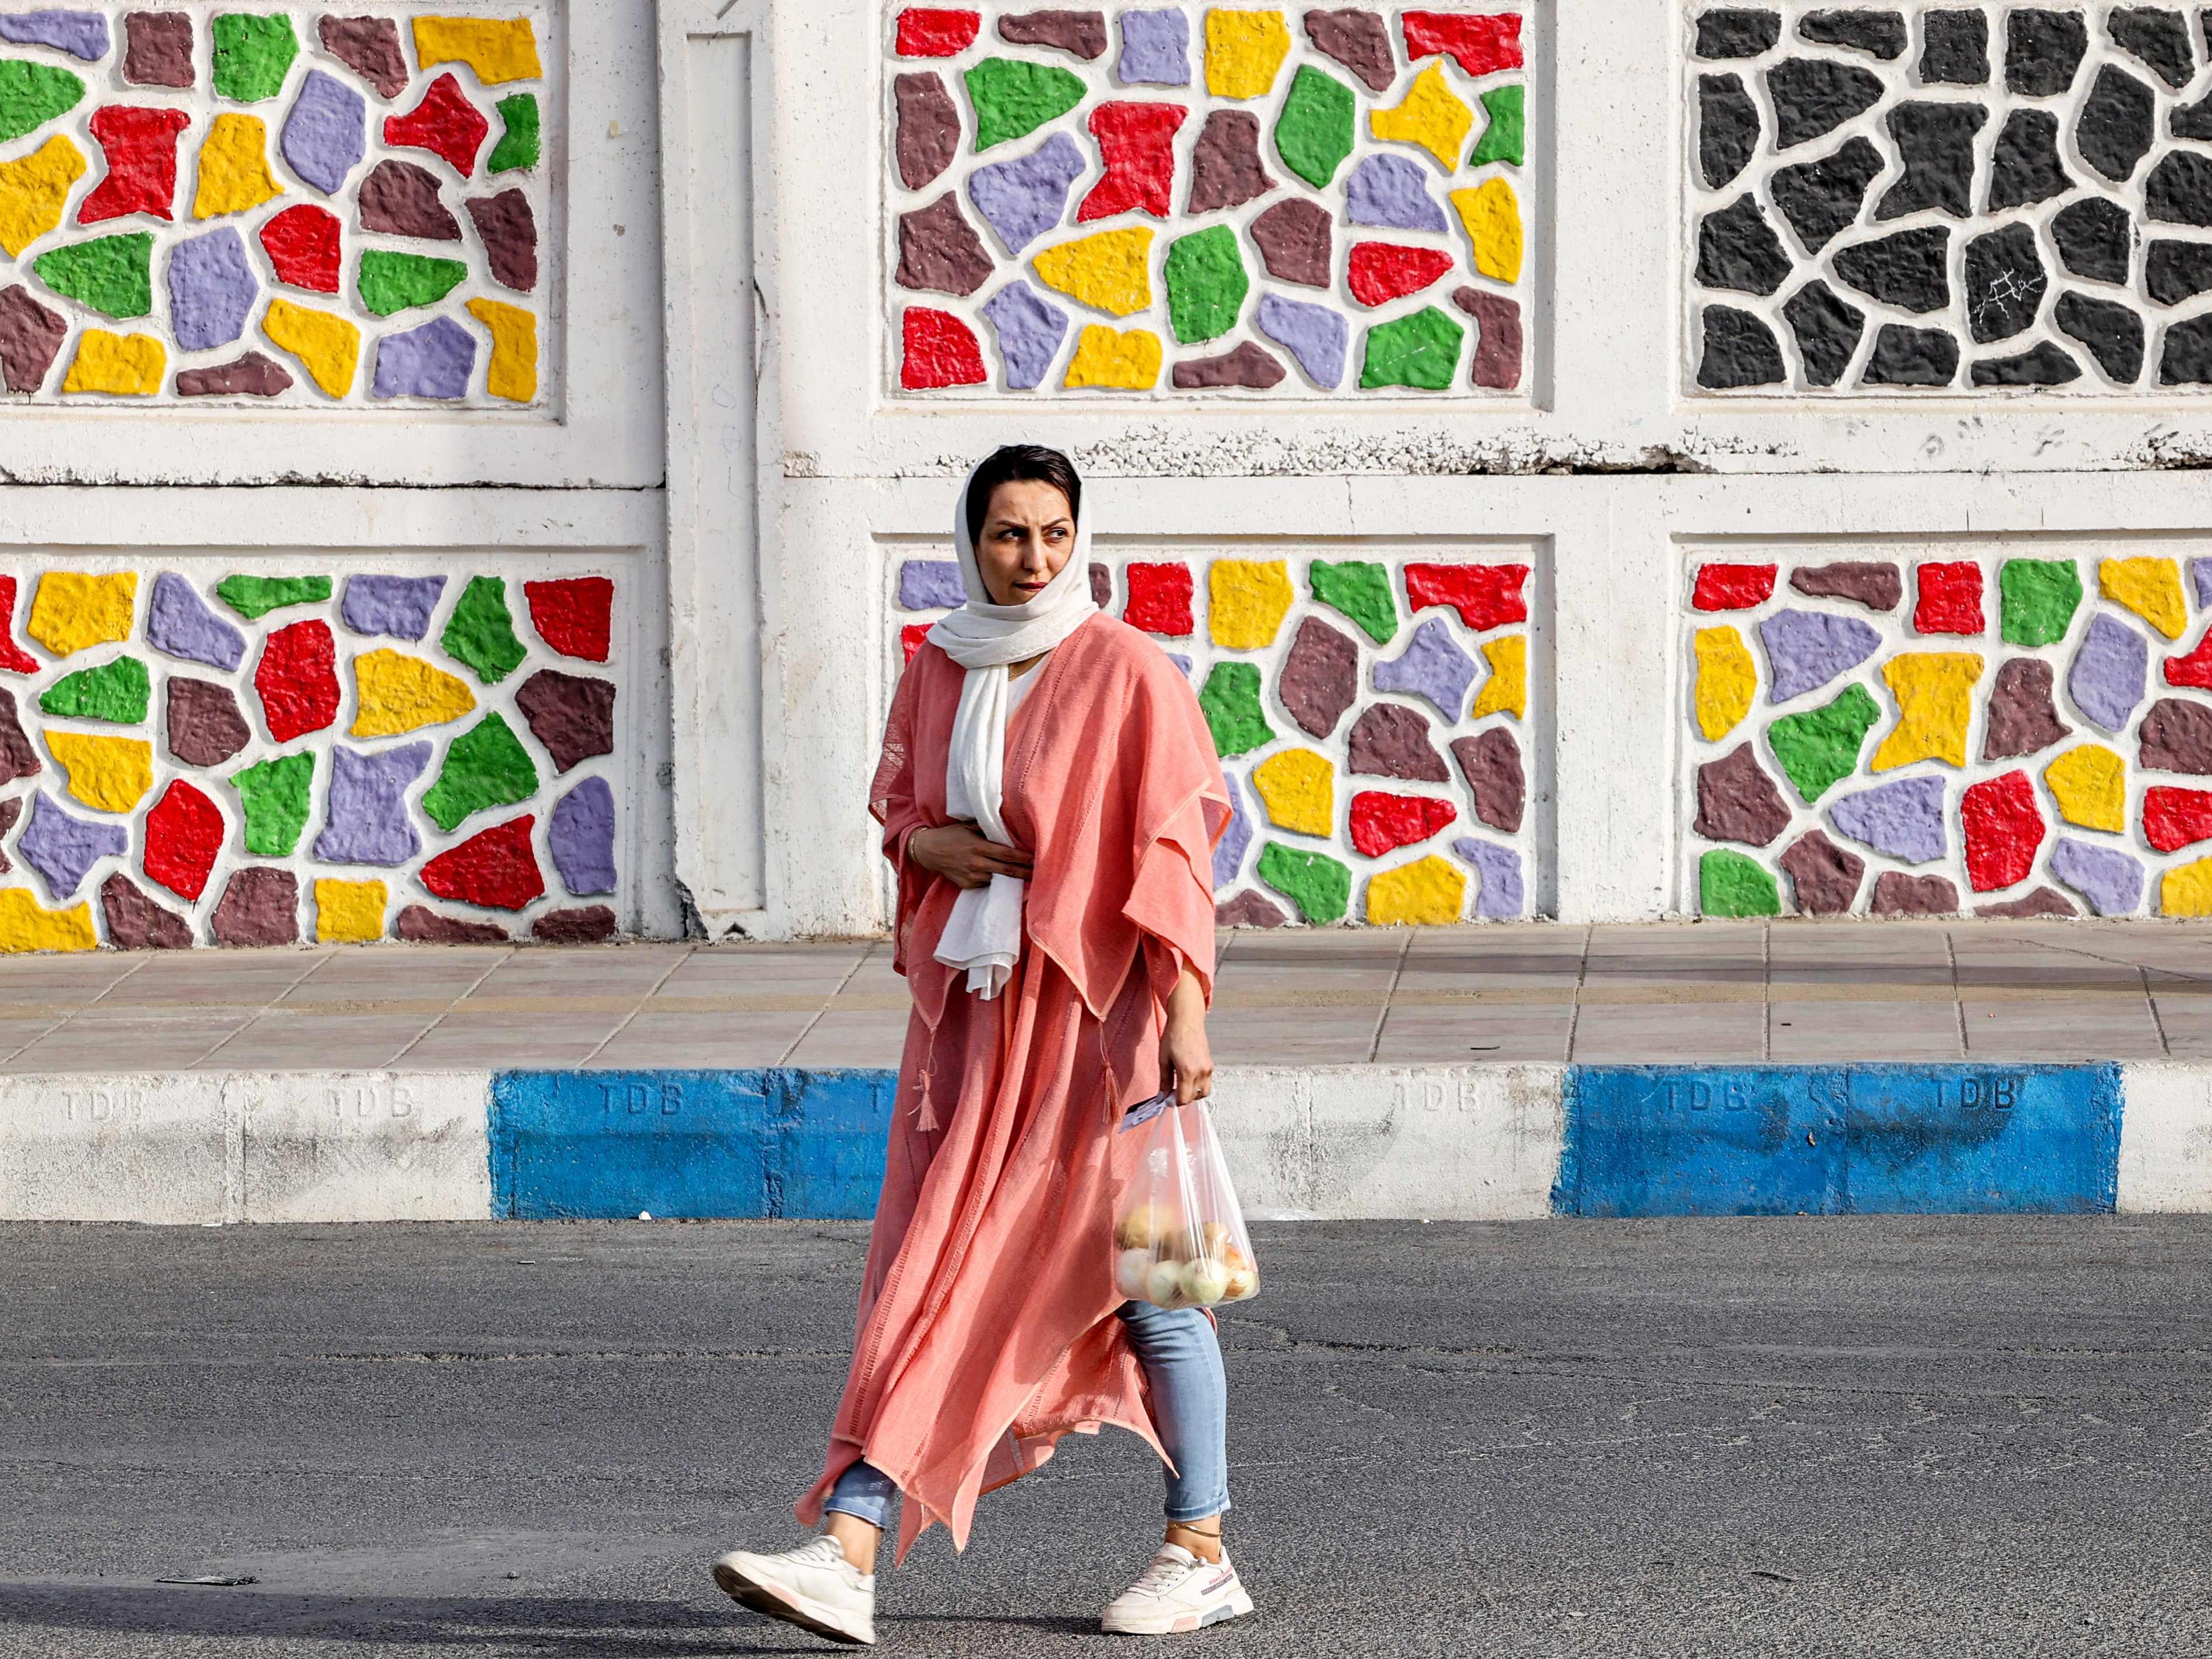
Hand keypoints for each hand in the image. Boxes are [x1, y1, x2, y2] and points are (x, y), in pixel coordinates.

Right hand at [908, 822, 1032, 890]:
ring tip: (1027, 876)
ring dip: (1012, 879)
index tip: (1037, 859)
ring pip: (998, 879)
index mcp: (978, 847)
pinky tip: (1005, 879)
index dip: (1023, 858)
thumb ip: (987, 828)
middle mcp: (977, 863)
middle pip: (1007, 871)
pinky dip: (996, 881)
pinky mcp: (967, 885)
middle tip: (1040, 874)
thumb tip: (1007, 828)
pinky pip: (986, 883)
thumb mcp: (968, 826)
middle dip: (1025, 872)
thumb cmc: (950, 835)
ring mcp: (972, 876)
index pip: (1007, 854)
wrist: (928, 851)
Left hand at [1160, 967, 1212, 1105]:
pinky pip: (1207, 1084)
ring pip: (1203, 1093)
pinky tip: (1188, 1078)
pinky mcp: (1211, 1065)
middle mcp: (1201, 1072)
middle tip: (1171, 1092)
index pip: (1183, 1099)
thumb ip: (1164, 1081)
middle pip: (1193, 1098)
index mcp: (1188, 1071)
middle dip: (1182, 1098)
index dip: (1173, 1102)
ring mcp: (1208, 1069)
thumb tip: (1161, 1097)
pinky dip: (1198, 1086)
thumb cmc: (1173, 1037)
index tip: (1166, 1099)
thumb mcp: (1163, 1060)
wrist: (1187, 1021)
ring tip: (1181, 1086)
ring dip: (1192, 1094)